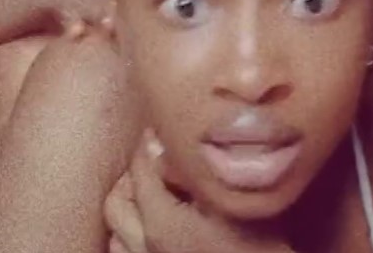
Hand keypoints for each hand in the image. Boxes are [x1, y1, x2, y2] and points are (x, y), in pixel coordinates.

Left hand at [104, 131, 291, 252]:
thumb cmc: (255, 247)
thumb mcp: (230, 200)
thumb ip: (193, 171)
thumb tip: (167, 147)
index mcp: (160, 223)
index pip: (140, 170)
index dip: (149, 145)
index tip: (162, 130)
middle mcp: (144, 247)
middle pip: (117, 201)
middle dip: (133, 176)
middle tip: (156, 161)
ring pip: (117, 230)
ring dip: (131, 207)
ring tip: (155, 192)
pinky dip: (132, 235)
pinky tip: (155, 225)